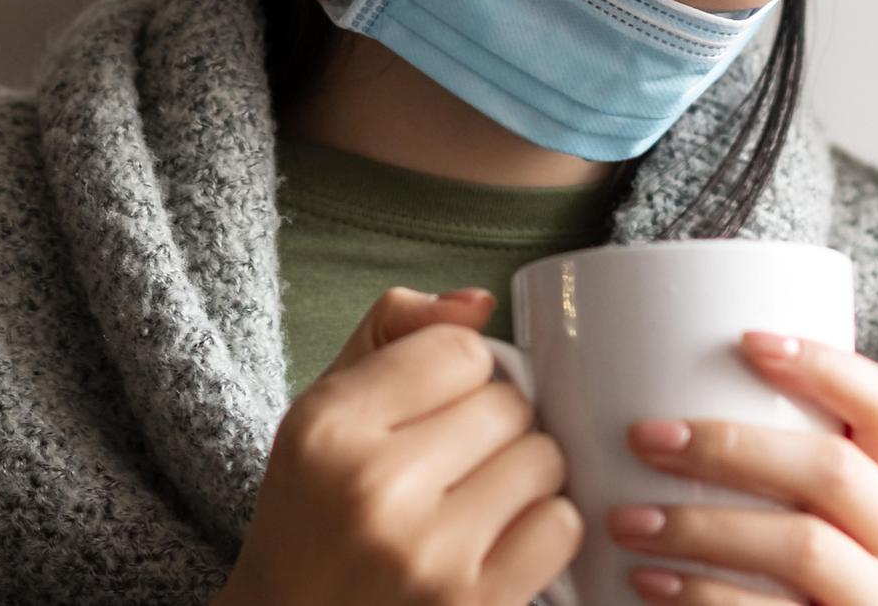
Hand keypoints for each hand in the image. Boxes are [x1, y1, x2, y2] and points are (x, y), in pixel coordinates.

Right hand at [216, 285, 581, 605]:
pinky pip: (560, 527)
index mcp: (330, 425)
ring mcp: (428, 554)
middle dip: (496, 427)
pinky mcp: (474, 605)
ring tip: (478, 500)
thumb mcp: (325, 411)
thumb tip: (481, 301)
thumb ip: (394, 334)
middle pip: (509, 405)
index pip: (461, 351)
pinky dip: (542, 530)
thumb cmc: (317, 514)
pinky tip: (499, 541)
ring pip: (544, 461)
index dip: (463, 375)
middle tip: (458, 462)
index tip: (438, 409)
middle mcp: (375, 486)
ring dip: (525, 476)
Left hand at [601, 330, 877, 603]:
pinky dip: (701, 596)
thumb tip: (649, 379)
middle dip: (732, 448)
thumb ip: (771, 460)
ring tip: (627, 523)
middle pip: (833, 471)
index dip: (827, 366)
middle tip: (645, 439)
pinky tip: (649, 583)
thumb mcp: (813, 514)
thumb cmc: (794, 574)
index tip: (746, 340)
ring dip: (703, 528)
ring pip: (805, 547)